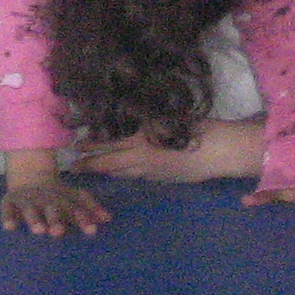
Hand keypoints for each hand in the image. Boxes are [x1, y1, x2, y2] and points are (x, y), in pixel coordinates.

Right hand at [1, 153, 110, 237]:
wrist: (30, 174)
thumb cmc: (56, 195)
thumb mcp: (73, 197)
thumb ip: (89, 207)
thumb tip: (108, 219)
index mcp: (62, 198)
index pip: (74, 208)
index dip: (82, 218)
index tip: (92, 231)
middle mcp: (45, 199)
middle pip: (51, 209)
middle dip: (55, 219)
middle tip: (58, 232)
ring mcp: (27, 200)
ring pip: (30, 209)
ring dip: (34, 219)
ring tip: (38, 230)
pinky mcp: (10, 201)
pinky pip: (7, 209)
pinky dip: (8, 217)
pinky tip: (9, 228)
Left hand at [77, 119, 265, 185]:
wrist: (220, 152)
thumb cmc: (196, 128)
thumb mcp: (166, 117)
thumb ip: (146, 120)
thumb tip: (128, 116)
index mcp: (141, 143)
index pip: (108, 146)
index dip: (90, 146)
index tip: (74, 146)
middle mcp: (143, 161)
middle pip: (111, 165)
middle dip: (91, 166)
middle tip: (74, 168)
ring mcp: (153, 173)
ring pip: (124, 173)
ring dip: (108, 171)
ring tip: (94, 170)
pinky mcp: (164, 179)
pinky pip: (139, 176)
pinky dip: (126, 174)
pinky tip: (124, 172)